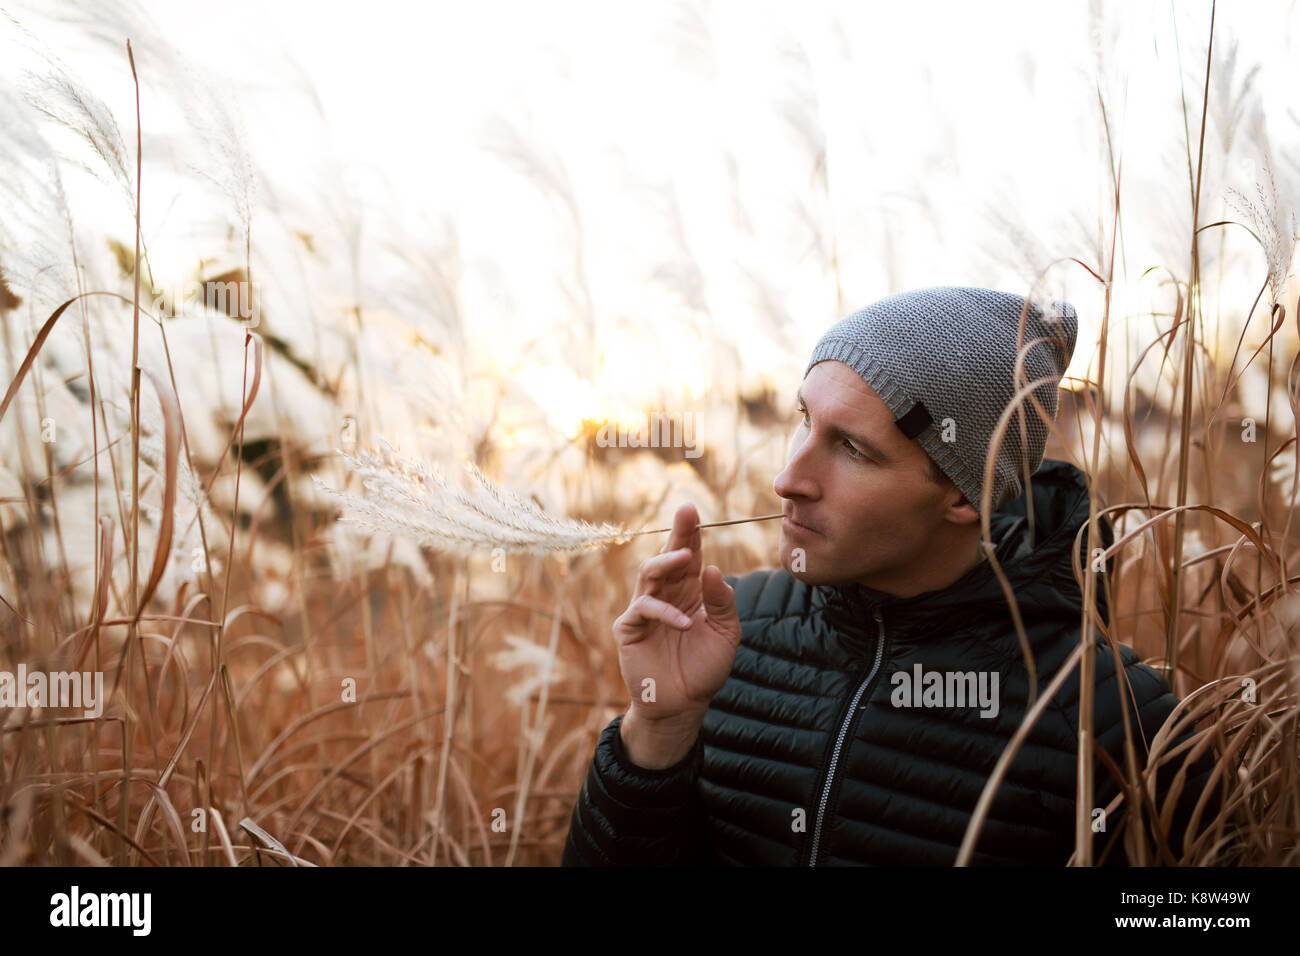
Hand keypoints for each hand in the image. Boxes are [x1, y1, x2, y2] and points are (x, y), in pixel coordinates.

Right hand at [614, 502, 741, 765]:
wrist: (684, 705)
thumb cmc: (704, 668)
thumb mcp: (726, 634)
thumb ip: (722, 602)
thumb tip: (712, 569)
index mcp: (689, 592)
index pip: (689, 555)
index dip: (690, 533)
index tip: (693, 510)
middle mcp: (665, 594)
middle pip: (667, 556)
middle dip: (677, 533)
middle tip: (686, 512)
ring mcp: (644, 609)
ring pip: (649, 573)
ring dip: (667, 562)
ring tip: (688, 558)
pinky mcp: (629, 628)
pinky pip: (643, 609)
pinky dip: (664, 613)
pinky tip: (684, 623)